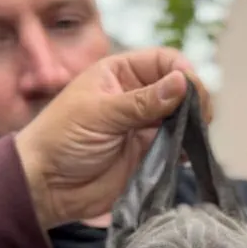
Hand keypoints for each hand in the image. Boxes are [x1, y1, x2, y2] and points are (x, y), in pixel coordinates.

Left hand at [15, 46, 210, 227]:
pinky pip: (177, 145)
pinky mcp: (149, 154)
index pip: (164, 61)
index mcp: (119, 73)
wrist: (46, 186)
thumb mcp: (100, 114)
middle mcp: (135, 95)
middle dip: (194, 99)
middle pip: (179, 88)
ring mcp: (144, 125)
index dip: (181, 72)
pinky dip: (187, 148)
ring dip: (193, 125)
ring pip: (183, 117)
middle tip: (200, 118)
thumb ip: (142, 102)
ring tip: (194, 137)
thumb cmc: (61, 140)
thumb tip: (183, 82)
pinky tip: (185, 153)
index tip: (190, 91)